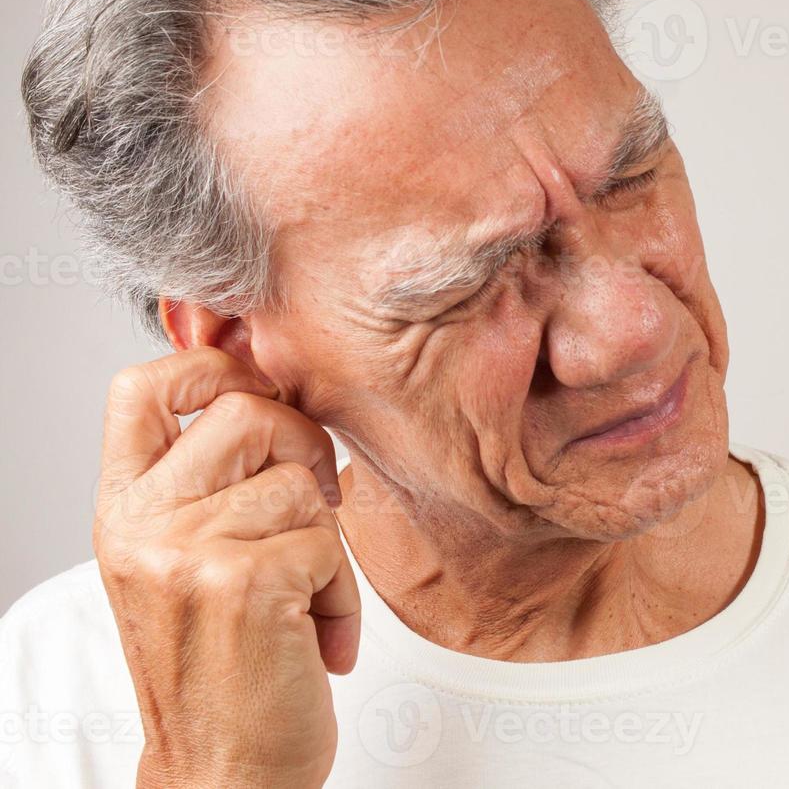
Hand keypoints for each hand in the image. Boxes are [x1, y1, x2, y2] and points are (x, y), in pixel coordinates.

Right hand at [93, 347, 359, 788]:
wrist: (218, 774)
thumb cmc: (217, 668)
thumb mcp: (183, 563)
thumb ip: (208, 484)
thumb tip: (271, 391)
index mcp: (123, 510)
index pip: (141, 387)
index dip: (210, 365)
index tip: (259, 389)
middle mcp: (142, 524)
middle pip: (249, 411)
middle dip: (305, 451)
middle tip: (312, 509)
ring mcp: (188, 551)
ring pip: (303, 481)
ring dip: (326, 546)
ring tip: (299, 603)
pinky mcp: (245, 581)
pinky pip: (330, 543)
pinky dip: (341, 596)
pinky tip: (313, 640)